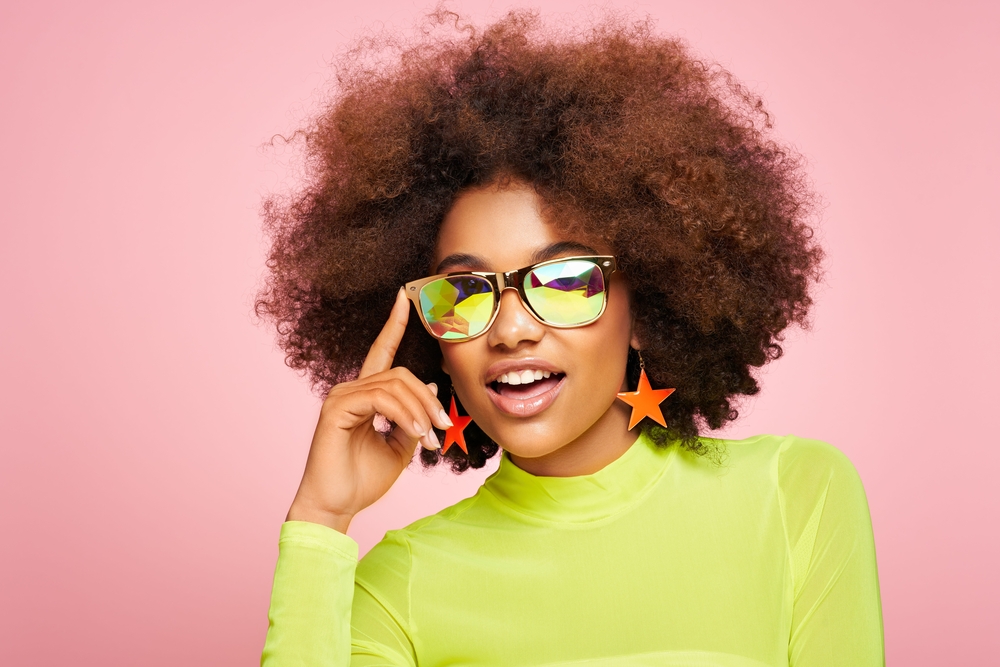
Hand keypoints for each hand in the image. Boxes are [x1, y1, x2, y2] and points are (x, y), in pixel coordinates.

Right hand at [285, 288, 452, 532]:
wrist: (336, 506)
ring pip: (394, 385)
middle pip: (400, 374)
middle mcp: (349, 390)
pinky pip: (381, 399)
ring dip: (420, 411)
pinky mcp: (336, 409)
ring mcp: (340, 397)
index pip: (381, 352)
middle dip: (428, 399)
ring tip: (431, 438)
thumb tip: (430, 389)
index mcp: (363, 396)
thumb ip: (414, 418)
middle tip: (445, 426)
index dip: (393, 324)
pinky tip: (416, 435)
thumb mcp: (401, 447)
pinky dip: (405, 416)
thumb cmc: (363, 481)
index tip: (404, 298)